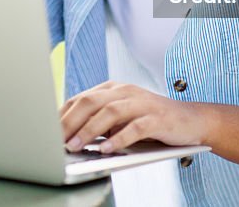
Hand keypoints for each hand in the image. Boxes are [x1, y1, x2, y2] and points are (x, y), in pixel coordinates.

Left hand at [60, 81, 207, 153]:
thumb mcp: (121, 119)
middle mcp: (125, 92)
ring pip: (109, 112)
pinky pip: (135, 127)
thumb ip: (99, 123)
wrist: (190, 121)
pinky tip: (107, 149)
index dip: (62, 115)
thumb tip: (69, 138)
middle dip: (71, 122)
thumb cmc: (150, 121)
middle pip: (91, 102)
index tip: (47, 133)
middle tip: (58, 141)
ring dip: (89, 131)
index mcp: (113, 89)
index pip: (80, 99)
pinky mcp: (157, 118)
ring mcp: (142, 103)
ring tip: (76, 146)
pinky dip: (119, 138)